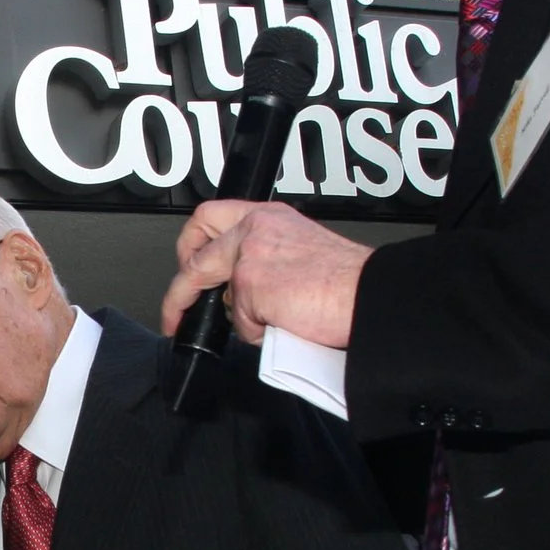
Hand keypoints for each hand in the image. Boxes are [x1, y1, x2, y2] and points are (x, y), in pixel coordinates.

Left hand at [161, 200, 371, 349]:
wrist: (368, 295)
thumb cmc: (348, 282)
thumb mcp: (301, 252)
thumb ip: (267, 260)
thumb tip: (244, 293)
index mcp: (269, 217)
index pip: (211, 217)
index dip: (192, 244)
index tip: (189, 264)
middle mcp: (256, 228)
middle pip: (194, 249)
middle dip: (180, 284)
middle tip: (181, 306)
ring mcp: (249, 254)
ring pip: (220, 293)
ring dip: (242, 316)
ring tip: (277, 321)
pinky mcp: (250, 283)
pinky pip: (241, 322)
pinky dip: (260, 333)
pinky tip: (287, 326)